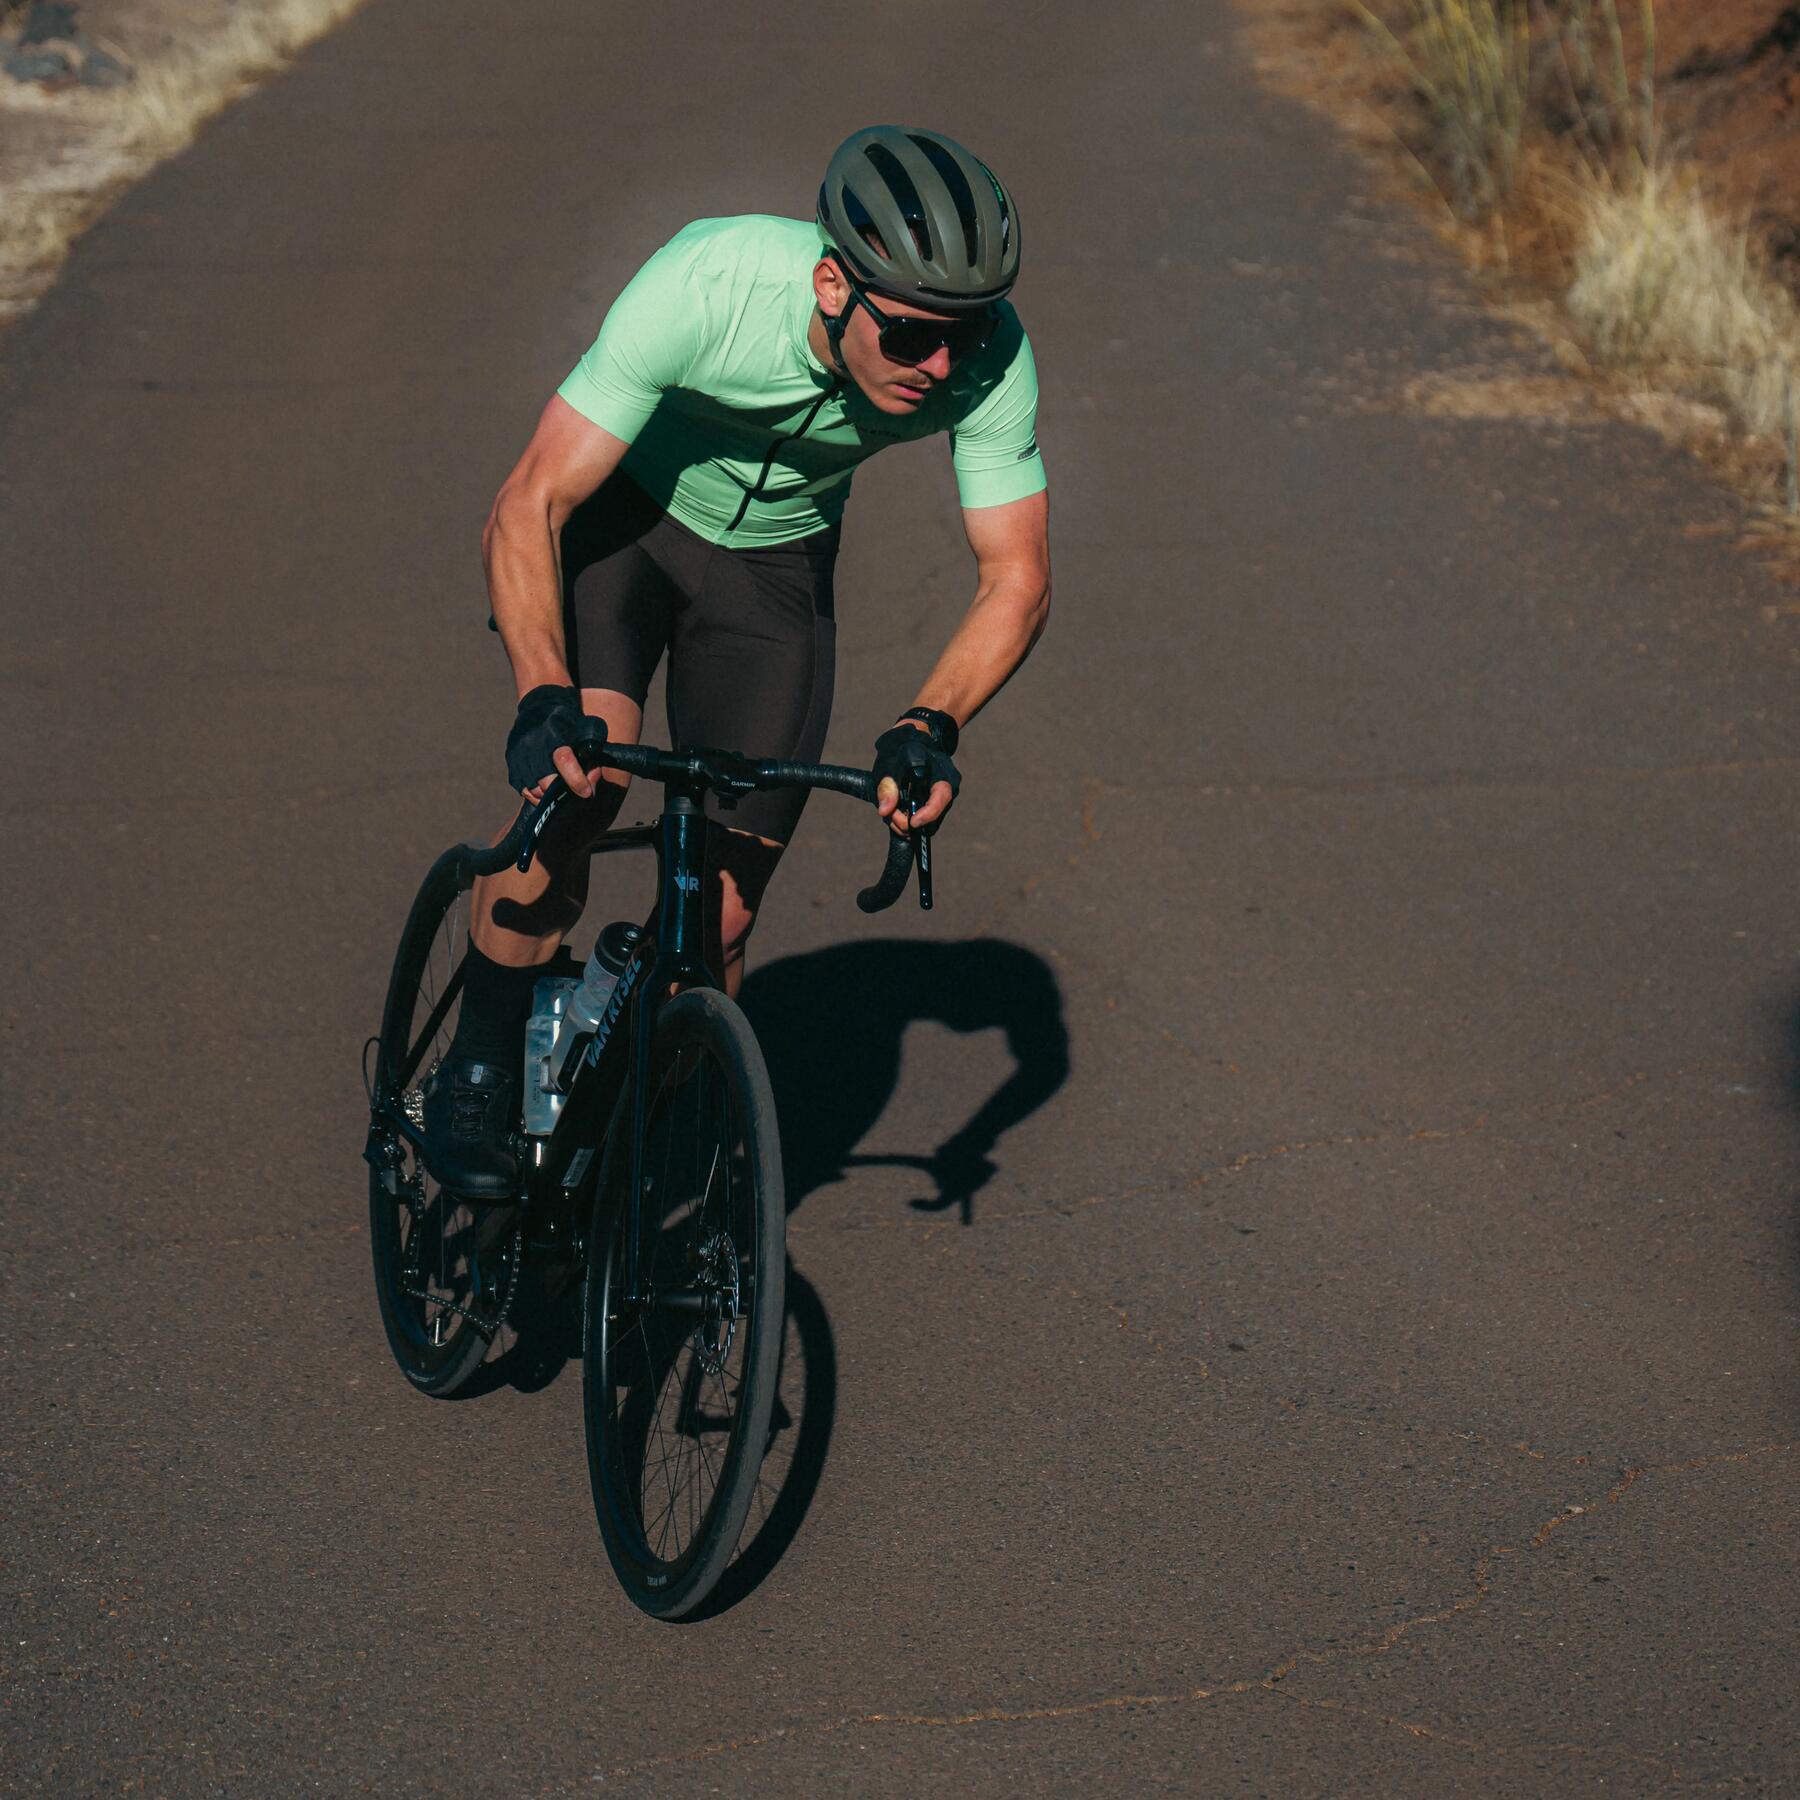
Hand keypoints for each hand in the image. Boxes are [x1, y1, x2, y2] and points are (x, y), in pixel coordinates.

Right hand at [506, 684, 601, 801]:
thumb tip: (590, 786)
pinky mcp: (511, 759)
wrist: (541, 703)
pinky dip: (534, 794)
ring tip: (558, 793)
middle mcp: (533, 743)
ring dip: (547, 795)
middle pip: (545, 781)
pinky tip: (544, 791)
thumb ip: (588, 758)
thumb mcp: (582, 733)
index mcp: (553, 733)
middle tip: (572, 793)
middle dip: (561, 792)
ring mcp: (519, 752)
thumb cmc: (566, 721)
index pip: (564, 761)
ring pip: (532, 788)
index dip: (576, 780)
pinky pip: (522, 787)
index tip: (587, 792)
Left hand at [872, 722, 959, 836]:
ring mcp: (940, 799)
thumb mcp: (890, 762)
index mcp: (941, 774)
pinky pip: (922, 820)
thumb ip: (887, 785)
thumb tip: (885, 811)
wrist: (911, 739)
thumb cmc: (902, 746)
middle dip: (909, 823)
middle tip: (890, 816)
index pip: (941, 799)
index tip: (911, 822)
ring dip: (905, 824)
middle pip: (933, 819)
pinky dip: (907, 820)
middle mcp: (945, 789)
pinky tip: (895, 812)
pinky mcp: (931, 804)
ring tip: (889, 813)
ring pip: (926, 823)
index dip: (927, 814)